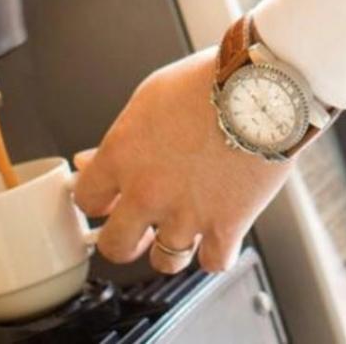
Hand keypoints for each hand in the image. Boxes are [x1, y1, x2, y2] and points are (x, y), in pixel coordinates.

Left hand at [72, 47, 294, 274]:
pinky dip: (214, 254)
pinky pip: (213, 263)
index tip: (106, 201)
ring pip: (164, 263)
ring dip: (169, 250)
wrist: (260, 86)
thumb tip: (90, 161)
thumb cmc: (206, 83)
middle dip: (122, 240)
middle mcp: (147, 191)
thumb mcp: (147, 100)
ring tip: (178, 231)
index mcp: (121, 156)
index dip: (96, 202)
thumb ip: (118, 139)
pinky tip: (215, 236)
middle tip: (134, 231)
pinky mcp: (227, 225)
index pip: (85, 200)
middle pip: (114, 247)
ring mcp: (186, 213)